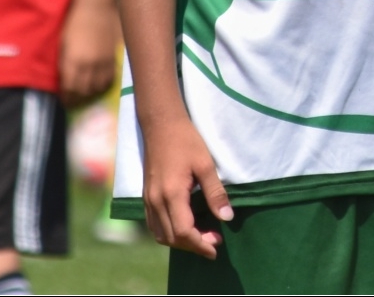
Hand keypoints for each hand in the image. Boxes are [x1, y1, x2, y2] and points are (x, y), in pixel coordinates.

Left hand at [59, 1, 119, 106]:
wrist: (96, 7)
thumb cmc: (75, 22)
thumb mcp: (63, 44)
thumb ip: (64, 63)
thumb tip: (65, 79)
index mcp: (74, 61)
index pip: (70, 88)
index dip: (67, 98)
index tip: (64, 102)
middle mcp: (90, 64)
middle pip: (85, 91)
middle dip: (78, 98)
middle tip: (74, 100)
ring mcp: (104, 61)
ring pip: (99, 86)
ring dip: (92, 92)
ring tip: (87, 93)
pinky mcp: (115, 56)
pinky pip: (110, 77)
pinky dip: (104, 84)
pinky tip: (100, 83)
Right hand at [140, 113, 232, 257]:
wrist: (161, 125)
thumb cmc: (186, 141)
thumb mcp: (206, 164)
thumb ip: (215, 193)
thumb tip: (227, 218)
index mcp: (171, 194)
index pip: (184, 232)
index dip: (200, 245)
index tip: (216, 248)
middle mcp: (156, 201)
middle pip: (172, 238)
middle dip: (194, 245)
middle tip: (215, 241)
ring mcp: (148, 200)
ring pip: (161, 234)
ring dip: (181, 241)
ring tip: (203, 236)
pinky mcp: (146, 197)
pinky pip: (154, 225)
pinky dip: (169, 233)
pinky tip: (186, 226)